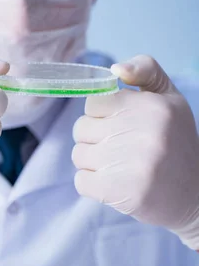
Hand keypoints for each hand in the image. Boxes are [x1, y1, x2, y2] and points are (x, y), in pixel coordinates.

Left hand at [73, 55, 198, 249]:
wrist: (196, 196)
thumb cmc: (175, 142)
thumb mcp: (169, 99)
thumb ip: (146, 71)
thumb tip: (115, 69)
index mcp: (152, 106)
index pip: (93, 102)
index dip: (101, 115)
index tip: (119, 125)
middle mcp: (143, 132)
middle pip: (81, 128)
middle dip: (95, 139)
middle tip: (122, 149)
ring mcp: (131, 164)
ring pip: (78, 155)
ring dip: (93, 163)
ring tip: (121, 167)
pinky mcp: (119, 191)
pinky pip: (80, 181)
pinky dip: (92, 185)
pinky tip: (116, 184)